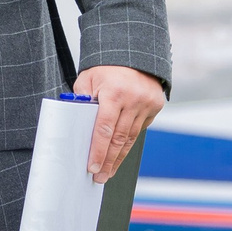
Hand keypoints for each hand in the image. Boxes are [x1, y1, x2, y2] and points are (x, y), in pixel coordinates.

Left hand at [75, 64, 165, 184]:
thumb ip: (82, 102)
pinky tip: (120, 154)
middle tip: (99, 177)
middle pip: (119, 139)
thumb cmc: (106, 68)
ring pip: (131, 138)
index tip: (91, 168)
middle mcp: (133, 99)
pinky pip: (140, 129)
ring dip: (119, 157)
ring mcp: (147, 103)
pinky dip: (129, 142)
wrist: (134, 53)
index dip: (98, 151)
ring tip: (109, 171)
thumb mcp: (87, 80)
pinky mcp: (155, 106)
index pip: (104, 129)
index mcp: (114, 93)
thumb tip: (76, 127)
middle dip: (108, 161)